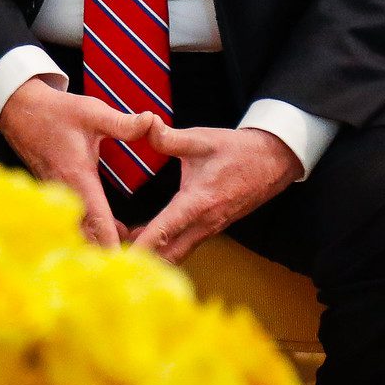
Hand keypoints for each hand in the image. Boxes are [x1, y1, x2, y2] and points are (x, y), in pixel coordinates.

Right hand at [0, 77, 154, 248]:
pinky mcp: (55, 195)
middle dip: (110, 253)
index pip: (97, 220)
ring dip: (101, 244)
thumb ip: (123, 123)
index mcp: (77, 177)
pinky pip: (74, 224)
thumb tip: (153, 122)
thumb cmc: (56, 112)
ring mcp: (58, 196)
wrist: (20, 110)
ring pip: (79, 233)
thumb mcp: (92, 112)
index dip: (112, 244)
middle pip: (87, 237)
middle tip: (139, 262)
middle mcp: (66, 192)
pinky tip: (113, 232)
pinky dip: (92, 234)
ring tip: (132, 247)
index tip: (129, 264)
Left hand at [128, 125, 300, 263]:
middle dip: (141, 260)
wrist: (274, 161)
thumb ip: (170, 137)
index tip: (118, 257)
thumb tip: (145, 124)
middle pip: (169, 254)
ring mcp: (210, 228)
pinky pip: (184, 246)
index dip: (141, 246)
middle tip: (110, 257)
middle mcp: (204, 223)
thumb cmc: (236, 150)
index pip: (164, 231)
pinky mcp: (211, 228)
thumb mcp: (202, 139)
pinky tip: (143, 238)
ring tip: (120, 249)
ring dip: (152, 255)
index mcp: (198, 202)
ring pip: (177, 253)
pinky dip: (164, 248)